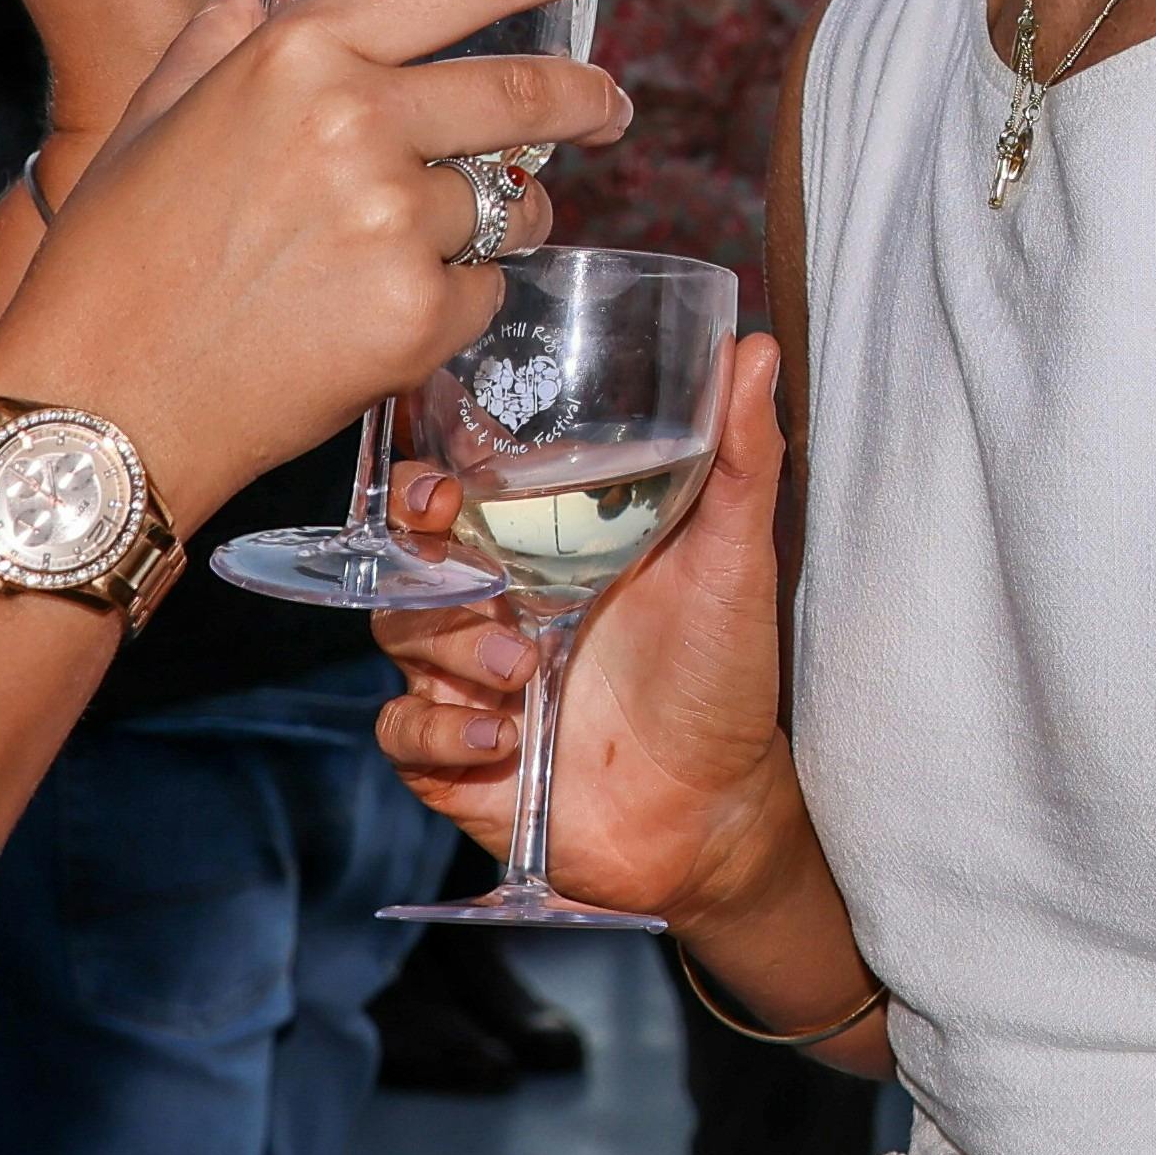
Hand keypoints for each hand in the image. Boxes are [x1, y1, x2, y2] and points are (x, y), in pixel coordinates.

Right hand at [0, 0, 630, 503]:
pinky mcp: (418, 314)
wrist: (95, 412)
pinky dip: (456, 301)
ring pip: (510, 203)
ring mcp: (395, 220)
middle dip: (588, 99)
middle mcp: (360, 121)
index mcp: (300, 53)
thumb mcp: (155, 115)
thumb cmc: (112, 264)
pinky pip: (484, 291)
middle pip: (528, 93)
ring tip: (440, 244)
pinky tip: (383, 319)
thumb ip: (229, 31)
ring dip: (504, 217)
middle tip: (608, 108)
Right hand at [376, 330, 793, 915]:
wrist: (716, 807)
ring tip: (521, 665)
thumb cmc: (722, 672)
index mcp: (542, 543)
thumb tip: (756, 347)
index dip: (434, 463)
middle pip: (407, 549)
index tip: (445, 459)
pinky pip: (404, 729)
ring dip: (449, 641)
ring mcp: (465, 676)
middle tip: (444, 527)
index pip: (459, 482)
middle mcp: (492, 600)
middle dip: (411, 534)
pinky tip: (499, 734)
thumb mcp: (736, 560)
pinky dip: (439, 729)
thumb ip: (741, 457)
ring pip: (400, 631)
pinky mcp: (454, 753)